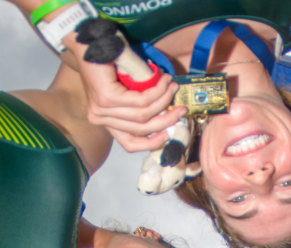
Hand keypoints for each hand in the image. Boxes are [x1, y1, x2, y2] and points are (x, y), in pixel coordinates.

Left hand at [63, 36, 185, 151]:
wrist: (90, 42)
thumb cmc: (108, 63)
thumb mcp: (124, 90)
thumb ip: (137, 105)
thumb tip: (165, 114)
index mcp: (104, 121)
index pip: (129, 143)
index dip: (151, 143)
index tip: (167, 135)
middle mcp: (100, 118)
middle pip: (140, 129)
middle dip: (166, 120)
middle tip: (181, 109)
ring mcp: (102, 109)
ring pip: (143, 115)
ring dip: (163, 101)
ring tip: (172, 87)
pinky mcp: (106, 98)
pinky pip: (140, 101)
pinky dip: (157, 92)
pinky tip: (163, 81)